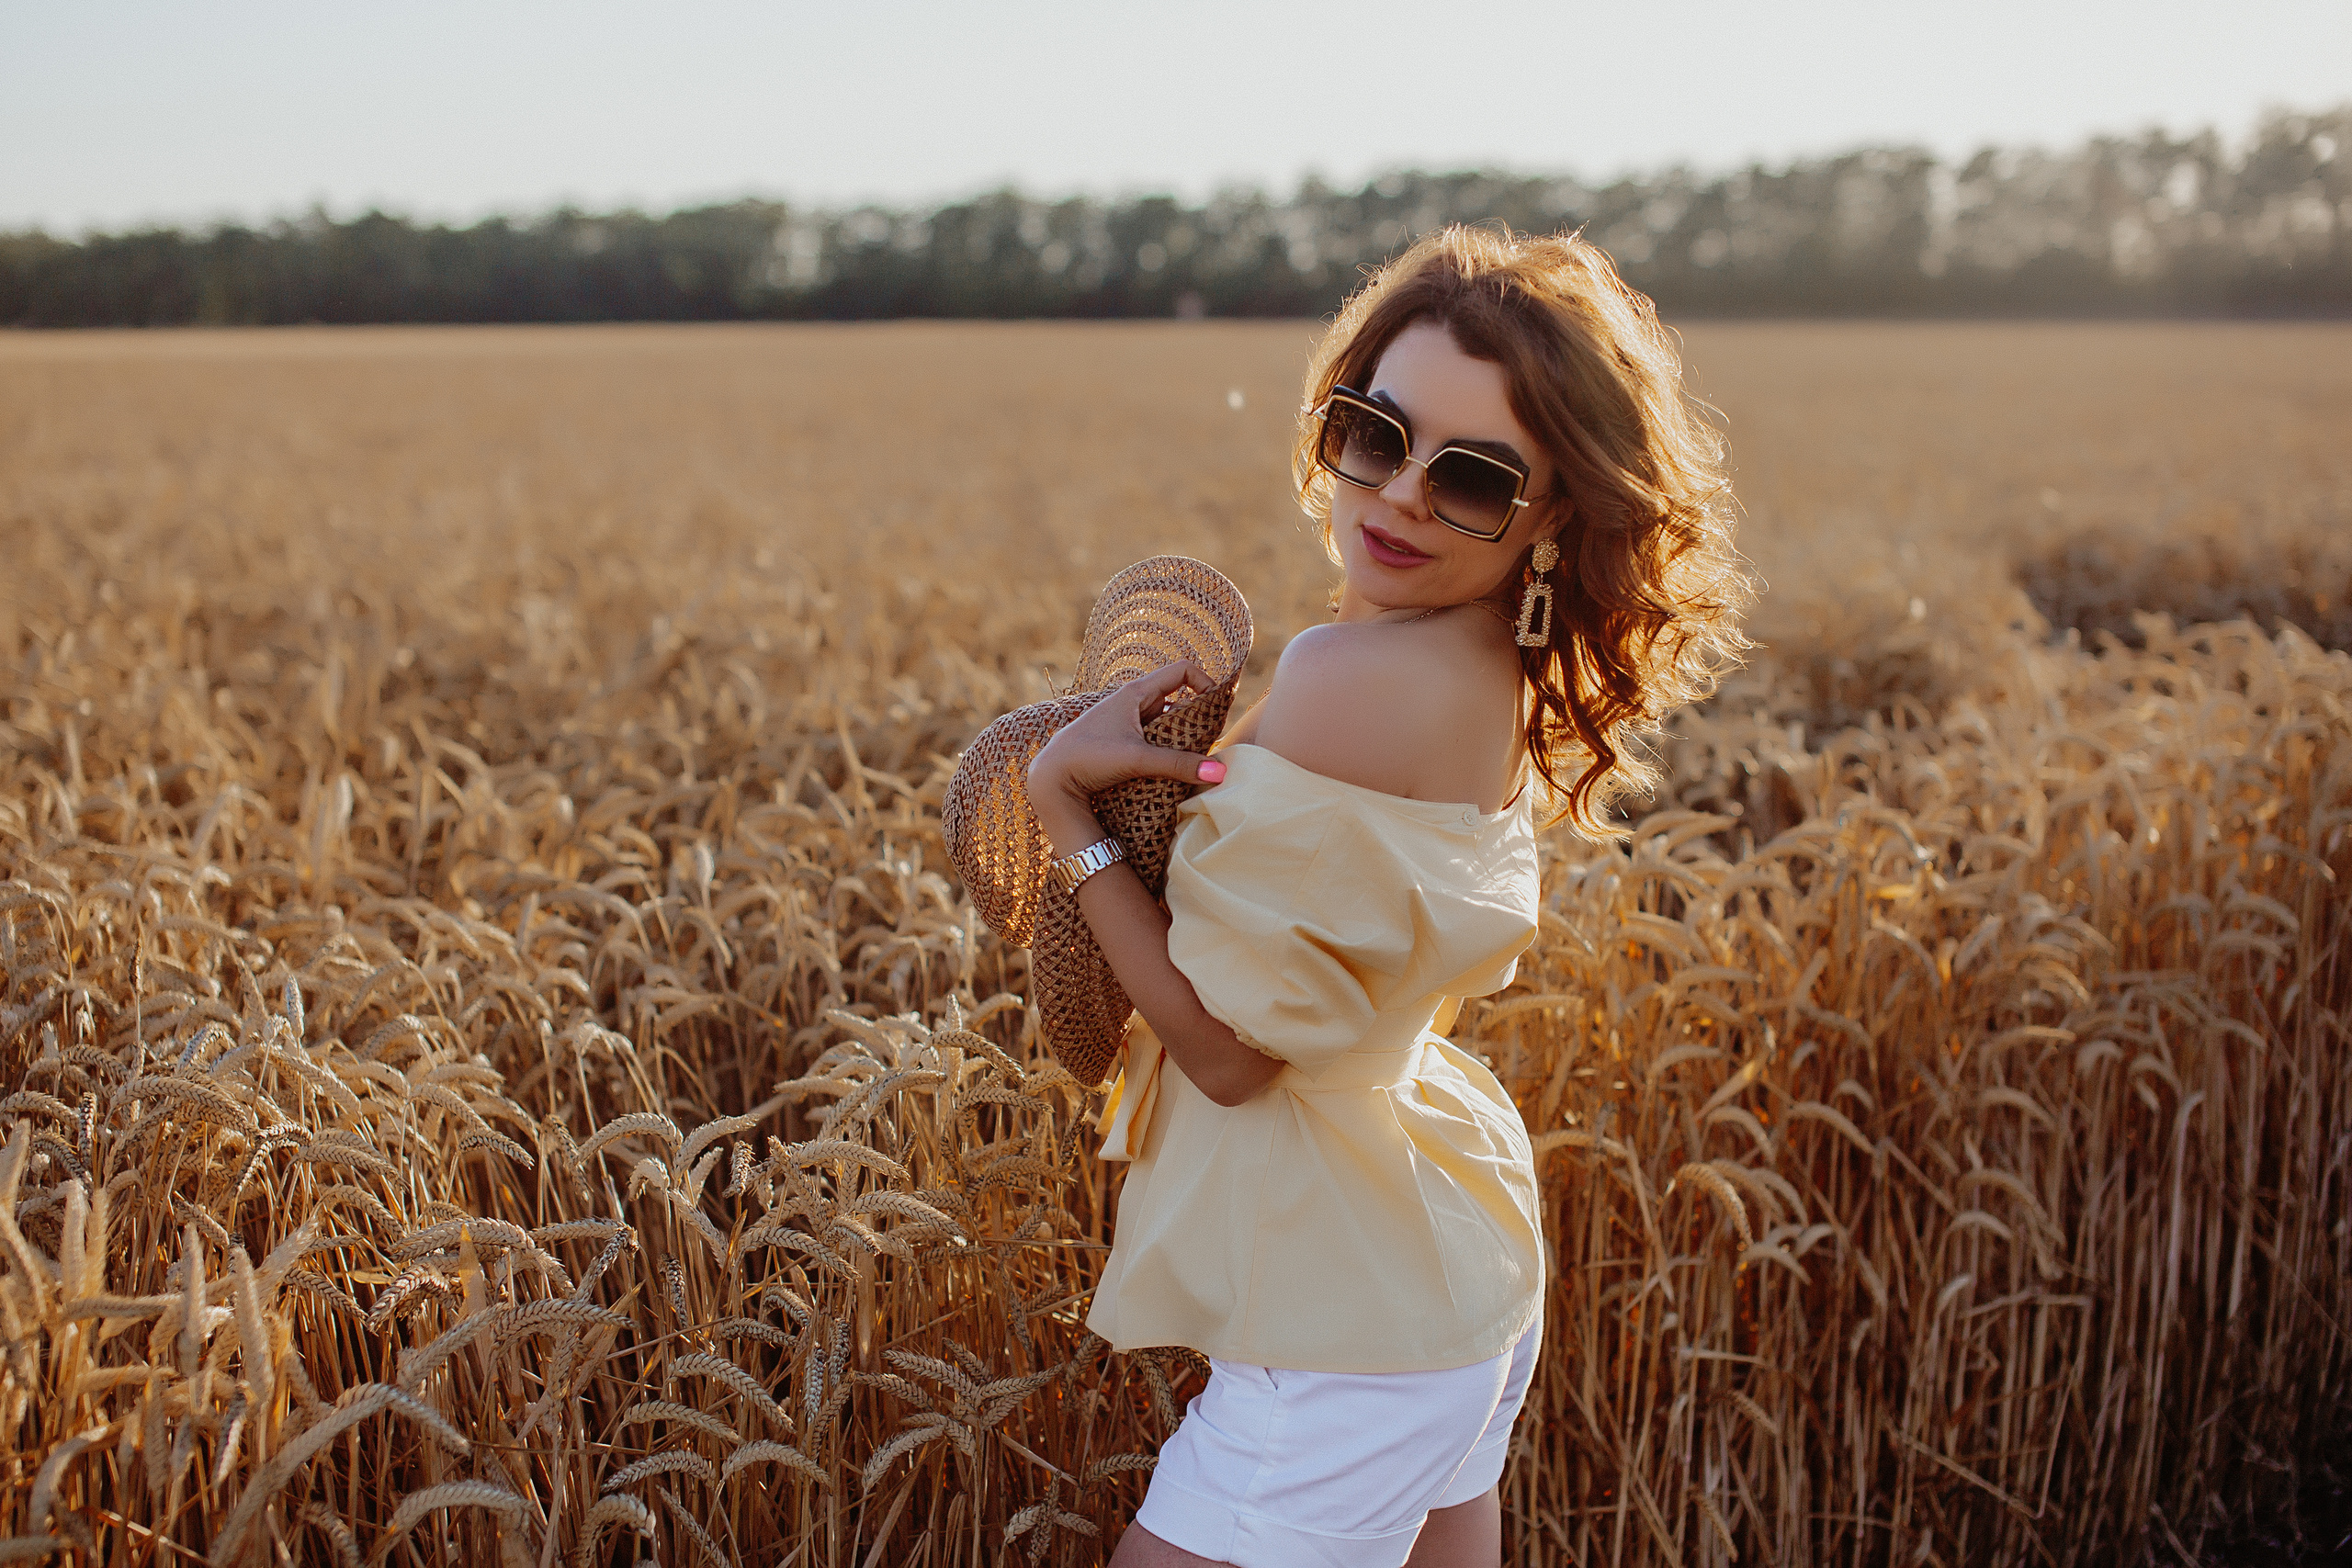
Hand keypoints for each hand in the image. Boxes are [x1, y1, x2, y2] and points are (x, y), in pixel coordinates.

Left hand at [1026, 661, 1227, 853]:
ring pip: (1167, 721)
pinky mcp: (1122, 742)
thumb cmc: (1088, 758)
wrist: (1050, 778)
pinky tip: (1173, 767)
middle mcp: (1132, 702)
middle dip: (1198, 715)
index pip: (1182, 670)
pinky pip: (1155, 738)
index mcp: (1135, 693)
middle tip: (1211, 739)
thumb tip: (1219, 773)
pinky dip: (1168, 748)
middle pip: (1178, 697)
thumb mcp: (1137, 759)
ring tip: (1194, 757)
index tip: (1217, 708)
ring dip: (1182, 736)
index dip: (1205, 682)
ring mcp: (1127, 722)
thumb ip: (1179, 765)